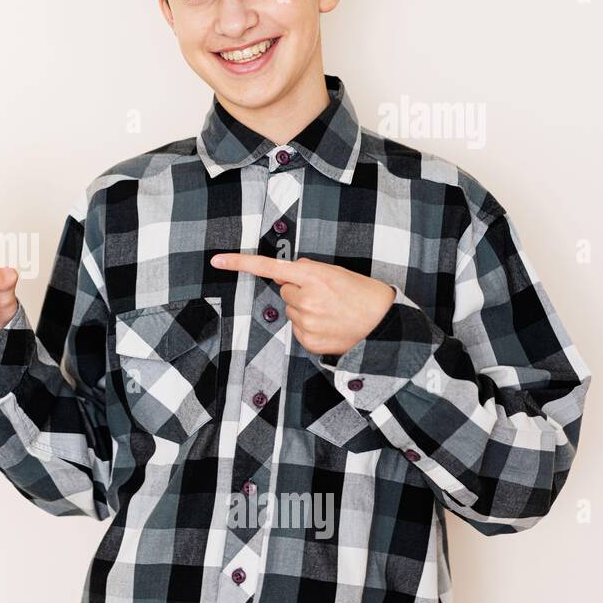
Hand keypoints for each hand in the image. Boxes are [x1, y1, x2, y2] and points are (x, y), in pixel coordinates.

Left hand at [209, 253, 395, 355]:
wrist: (385, 326)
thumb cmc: (364, 295)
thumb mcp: (338, 273)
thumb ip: (309, 270)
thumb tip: (285, 271)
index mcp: (313, 277)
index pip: (269, 267)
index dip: (240, 263)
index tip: (217, 261)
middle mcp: (305, 299)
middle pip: (284, 290)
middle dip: (299, 291)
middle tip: (327, 296)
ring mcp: (305, 322)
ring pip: (291, 311)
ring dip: (305, 310)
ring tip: (332, 312)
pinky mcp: (307, 341)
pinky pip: (297, 329)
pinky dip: (309, 327)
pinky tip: (330, 326)